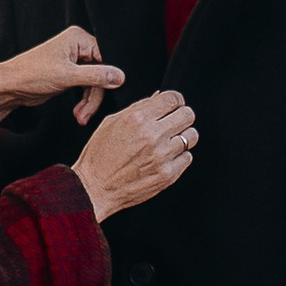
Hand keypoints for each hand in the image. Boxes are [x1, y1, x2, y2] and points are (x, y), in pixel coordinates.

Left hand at [0, 21, 123, 127]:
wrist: (9, 87)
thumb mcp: (67, 76)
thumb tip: (121, 77)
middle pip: (101, 72)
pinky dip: (84, 102)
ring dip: (89, 102)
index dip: (107, 77)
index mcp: (77, 38)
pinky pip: (86, 88)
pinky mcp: (69, 74)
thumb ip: (96, 76)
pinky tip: (79, 113)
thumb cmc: (31, 74)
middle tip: (87, 113)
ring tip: (81, 116)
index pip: (106, 57)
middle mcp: (77, 46)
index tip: (109, 94)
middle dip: (95, 96)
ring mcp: (73, 61)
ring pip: (95, 83)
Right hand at [74, 86, 196, 220]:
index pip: (173, 98)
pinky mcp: (167, 175)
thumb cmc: (99, 156)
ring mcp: (162, 156)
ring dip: (182, 136)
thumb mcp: (111, 123)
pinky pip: (187, 157)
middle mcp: (152, 136)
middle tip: (174, 121)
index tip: (174, 105)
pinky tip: (165, 157)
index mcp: (138, 119)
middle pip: (188, 115)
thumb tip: (159, 97)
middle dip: (182, 116)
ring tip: (170, 141)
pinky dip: (180, 156)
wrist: (95, 188)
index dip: (176, 100)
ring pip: (191, 136)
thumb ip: (138, 108)